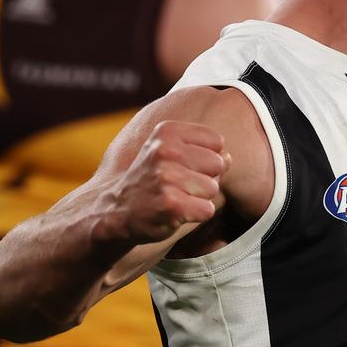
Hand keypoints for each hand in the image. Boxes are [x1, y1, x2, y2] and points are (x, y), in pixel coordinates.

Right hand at [102, 121, 230, 244]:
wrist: (118, 210)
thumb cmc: (151, 180)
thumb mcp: (169, 153)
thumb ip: (203, 151)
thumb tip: (229, 158)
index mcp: (167, 132)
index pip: (216, 142)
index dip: (207, 159)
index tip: (185, 166)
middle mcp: (166, 151)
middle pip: (218, 164)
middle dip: (205, 179)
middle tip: (179, 186)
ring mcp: (167, 178)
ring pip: (213, 189)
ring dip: (199, 198)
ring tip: (176, 198)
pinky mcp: (171, 205)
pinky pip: (207, 210)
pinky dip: (196, 215)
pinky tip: (176, 212)